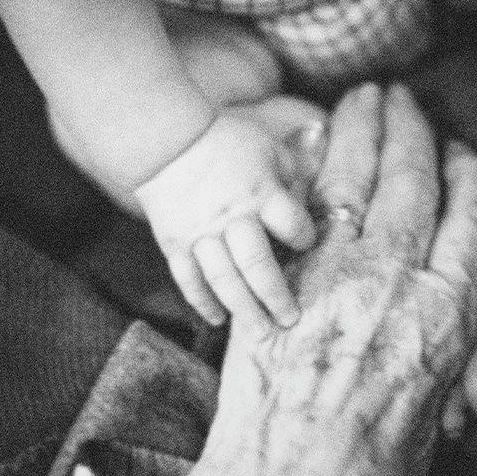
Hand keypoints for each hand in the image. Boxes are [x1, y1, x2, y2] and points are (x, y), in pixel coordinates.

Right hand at [134, 100, 324, 327]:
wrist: (167, 142)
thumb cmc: (225, 143)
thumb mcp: (269, 148)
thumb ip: (293, 176)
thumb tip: (309, 202)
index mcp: (261, 193)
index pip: (293, 226)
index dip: (304, 237)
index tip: (305, 243)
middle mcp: (233, 219)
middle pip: (258, 265)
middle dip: (276, 297)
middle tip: (291, 320)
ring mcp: (202, 235)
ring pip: (224, 280)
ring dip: (244, 310)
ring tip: (261, 333)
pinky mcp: (176, 245)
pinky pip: (189, 280)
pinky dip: (202, 302)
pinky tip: (219, 320)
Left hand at [154, 83, 476, 475]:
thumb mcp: (428, 427)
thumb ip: (435, 361)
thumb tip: (436, 328)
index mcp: (445, 325)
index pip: (476, 222)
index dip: (473, 180)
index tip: (469, 157)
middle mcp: (391, 288)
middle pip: (410, 182)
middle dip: (409, 130)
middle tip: (403, 97)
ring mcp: (325, 281)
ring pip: (351, 182)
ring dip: (357, 131)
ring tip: (362, 99)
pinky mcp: (268, 288)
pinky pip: (293, 211)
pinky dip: (303, 171)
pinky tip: (307, 146)